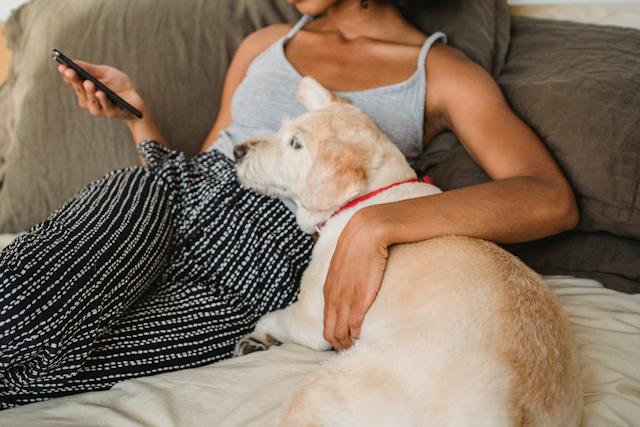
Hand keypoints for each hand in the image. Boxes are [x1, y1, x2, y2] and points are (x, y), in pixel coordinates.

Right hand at [57, 60, 144, 121]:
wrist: (135, 100)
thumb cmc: (118, 85)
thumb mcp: (105, 72)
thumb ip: (90, 69)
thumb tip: (73, 62)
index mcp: (84, 88)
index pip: (72, 82)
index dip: (67, 74)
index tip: (62, 66)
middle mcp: (88, 100)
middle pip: (79, 90)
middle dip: (75, 80)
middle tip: (71, 71)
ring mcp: (98, 108)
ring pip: (91, 101)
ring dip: (89, 92)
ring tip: (88, 83)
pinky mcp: (111, 112)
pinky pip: (105, 106)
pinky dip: (102, 100)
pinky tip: (100, 93)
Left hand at [323, 208, 389, 349]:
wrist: (367, 232)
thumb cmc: (360, 246)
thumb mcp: (344, 264)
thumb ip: (343, 278)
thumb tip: (350, 282)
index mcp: (329, 289)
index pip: (326, 322)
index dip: (334, 334)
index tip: (345, 340)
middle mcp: (333, 297)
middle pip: (329, 332)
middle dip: (339, 344)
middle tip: (351, 349)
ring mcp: (345, 299)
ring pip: (340, 333)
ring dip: (348, 343)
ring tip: (357, 347)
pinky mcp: (359, 299)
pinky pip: (354, 326)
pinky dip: (357, 336)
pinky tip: (363, 338)